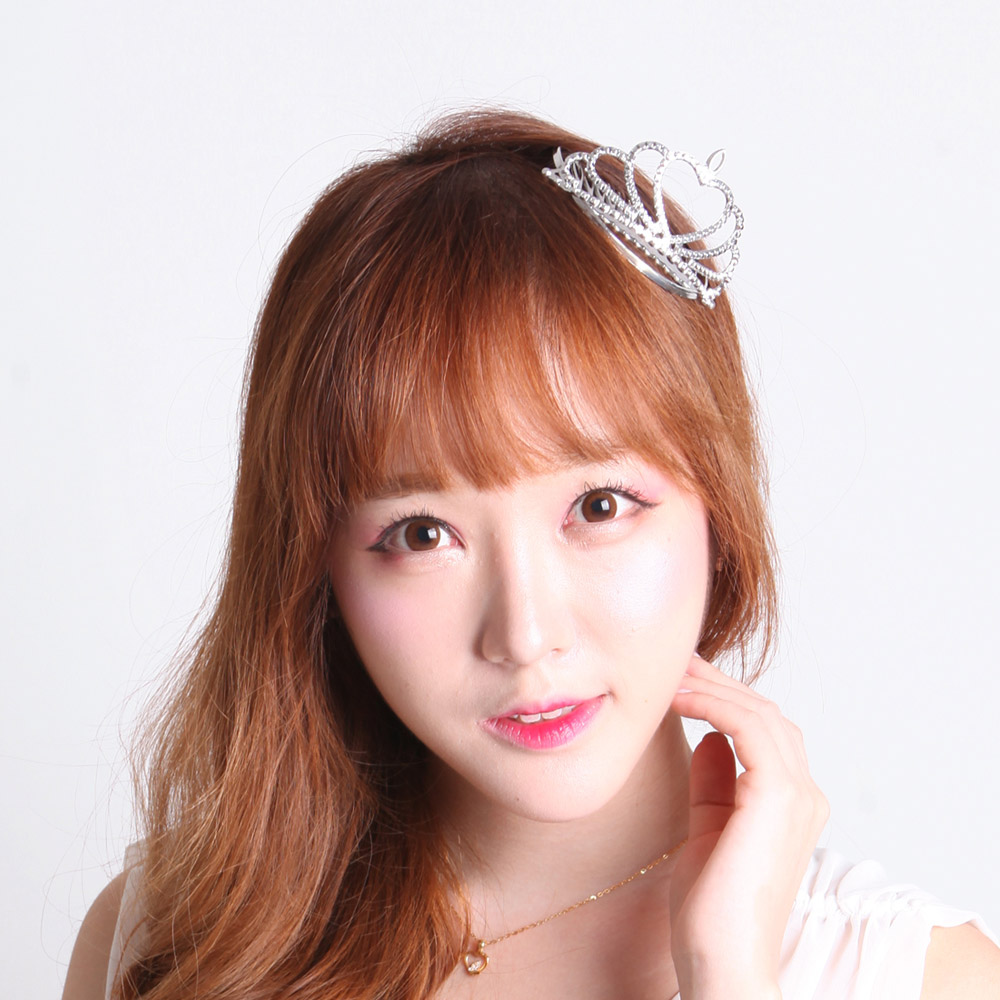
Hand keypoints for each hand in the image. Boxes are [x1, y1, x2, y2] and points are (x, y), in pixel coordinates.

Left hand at [667, 655, 827, 999]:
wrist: (720, 962)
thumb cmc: (710, 909)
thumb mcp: (707, 828)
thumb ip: (714, 783)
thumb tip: (709, 739)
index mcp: (791, 803)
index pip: (763, 730)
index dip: (723, 698)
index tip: (681, 678)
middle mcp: (805, 794)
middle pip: (765, 713)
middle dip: (718, 682)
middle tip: (674, 661)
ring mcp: (798, 795)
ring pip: (760, 713)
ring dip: (711, 687)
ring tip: (668, 675)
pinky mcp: (780, 797)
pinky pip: (749, 728)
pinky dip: (714, 705)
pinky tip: (678, 699)